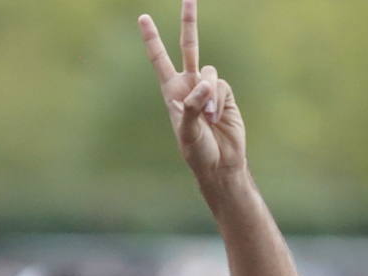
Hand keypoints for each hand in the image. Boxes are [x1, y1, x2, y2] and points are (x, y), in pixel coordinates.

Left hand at [138, 0, 246, 189]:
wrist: (220, 164)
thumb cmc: (197, 152)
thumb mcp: (188, 132)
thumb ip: (194, 106)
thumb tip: (205, 83)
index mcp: (171, 91)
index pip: (159, 60)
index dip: (152, 39)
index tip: (143, 18)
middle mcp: (189, 85)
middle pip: (188, 46)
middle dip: (189, 21)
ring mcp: (208, 88)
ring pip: (209, 72)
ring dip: (209, 96)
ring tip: (208, 120)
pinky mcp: (224, 94)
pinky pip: (222, 86)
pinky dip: (218, 102)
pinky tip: (217, 120)